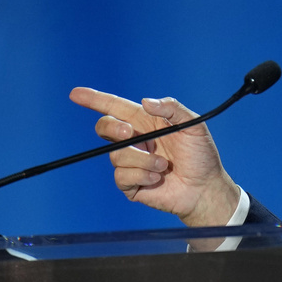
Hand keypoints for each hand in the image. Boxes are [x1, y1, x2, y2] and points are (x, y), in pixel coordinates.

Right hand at [69, 87, 239, 227]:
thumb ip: (173, 109)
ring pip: (116, 154)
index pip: (116, 107)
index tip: (76, 94)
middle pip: (105, 127)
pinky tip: (157, 178)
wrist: (205, 187)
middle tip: (129, 132)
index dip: (95, 99)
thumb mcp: (194, 126)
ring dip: (142, 159)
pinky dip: (141, 175)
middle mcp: (136, 140)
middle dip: (112, 127)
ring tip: (163, 165)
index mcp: (147, 122)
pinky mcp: (130, 183)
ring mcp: (131, 162)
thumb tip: (147, 101)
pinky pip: (122, 176)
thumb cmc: (201, 155)